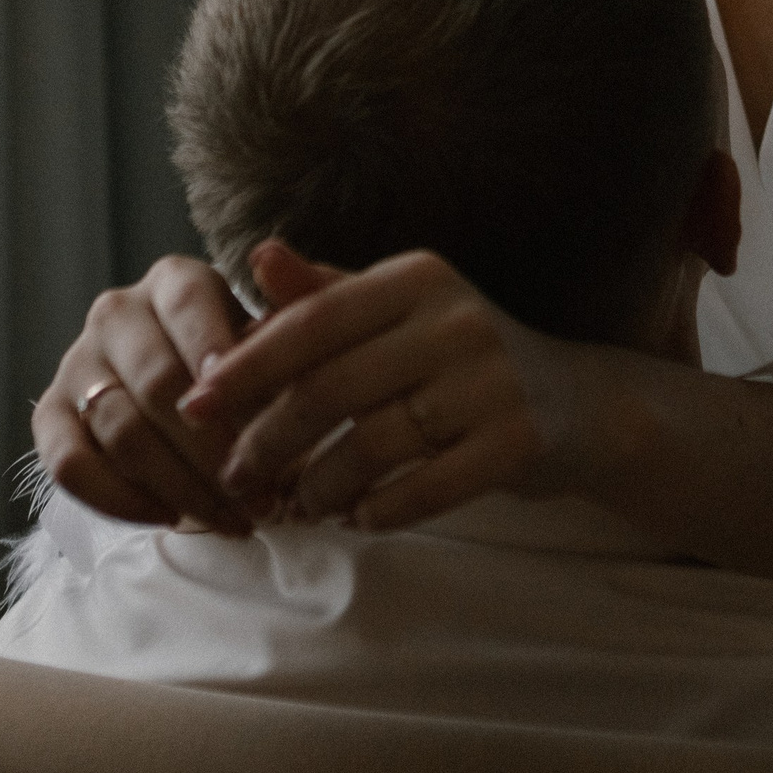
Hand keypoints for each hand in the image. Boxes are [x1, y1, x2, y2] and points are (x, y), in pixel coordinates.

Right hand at [33, 257, 254, 531]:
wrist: (202, 404)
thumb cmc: (252, 366)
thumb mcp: (278, 337)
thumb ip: (288, 317)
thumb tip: (277, 304)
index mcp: (174, 280)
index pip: (189, 304)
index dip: (214, 350)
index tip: (246, 402)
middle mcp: (117, 313)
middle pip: (157, 381)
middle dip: (213, 448)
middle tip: (262, 497)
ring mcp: (77, 363)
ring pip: (121, 430)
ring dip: (180, 487)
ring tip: (233, 520)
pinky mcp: (50, 416)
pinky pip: (68, 465)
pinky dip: (119, 500)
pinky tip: (169, 518)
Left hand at [179, 243, 588, 528]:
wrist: (578, 404)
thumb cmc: (461, 358)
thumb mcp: (398, 312)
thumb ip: (325, 294)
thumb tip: (257, 254)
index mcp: (418, 278)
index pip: (312, 322)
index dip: (247, 367)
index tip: (194, 407)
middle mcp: (457, 320)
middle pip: (332, 389)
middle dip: (270, 441)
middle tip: (236, 477)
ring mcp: (492, 382)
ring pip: (373, 445)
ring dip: (320, 487)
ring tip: (296, 506)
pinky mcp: (518, 442)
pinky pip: (426, 489)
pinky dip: (380, 511)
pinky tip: (358, 518)